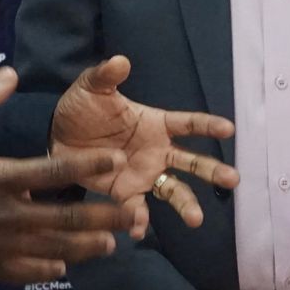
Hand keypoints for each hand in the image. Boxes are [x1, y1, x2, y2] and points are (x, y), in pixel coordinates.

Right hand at [0, 68, 134, 283]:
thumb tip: (8, 73)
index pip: (52, 170)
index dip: (88, 166)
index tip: (116, 163)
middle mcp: (0, 215)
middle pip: (64, 218)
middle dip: (101, 217)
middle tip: (130, 214)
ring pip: (51, 250)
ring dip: (84, 248)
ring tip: (111, 245)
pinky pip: (23, 272)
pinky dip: (47, 270)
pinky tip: (64, 266)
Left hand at [50, 55, 238, 232]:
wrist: (56, 136)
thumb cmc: (82, 109)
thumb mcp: (92, 88)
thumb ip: (106, 76)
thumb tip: (120, 60)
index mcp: (156, 124)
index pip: (189, 124)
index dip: (209, 125)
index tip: (229, 129)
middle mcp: (158, 151)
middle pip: (192, 161)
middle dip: (213, 171)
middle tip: (233, 180)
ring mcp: (145, 174)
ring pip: (174, 191)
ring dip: (186, 204)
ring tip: (196, 219)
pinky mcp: (126, 192)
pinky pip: (137, 209)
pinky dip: (139, 220)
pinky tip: (138, 229)